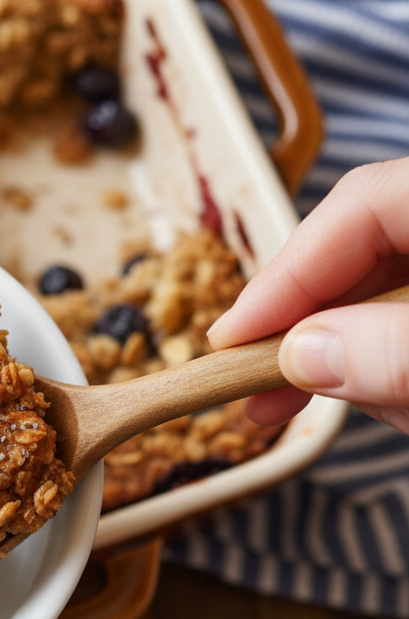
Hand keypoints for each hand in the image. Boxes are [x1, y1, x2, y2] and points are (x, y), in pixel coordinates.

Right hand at [207, 157, 408, 433]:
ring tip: (308, 406)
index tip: (233, 337)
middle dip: (312, 325)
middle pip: (366, 248)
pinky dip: (392, 363)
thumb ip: (393, 351)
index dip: (288, 270)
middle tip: (252, 381)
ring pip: (389, 291)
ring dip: (351, 355)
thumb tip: (304, 355)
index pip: (361, 203)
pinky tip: (386, 402)